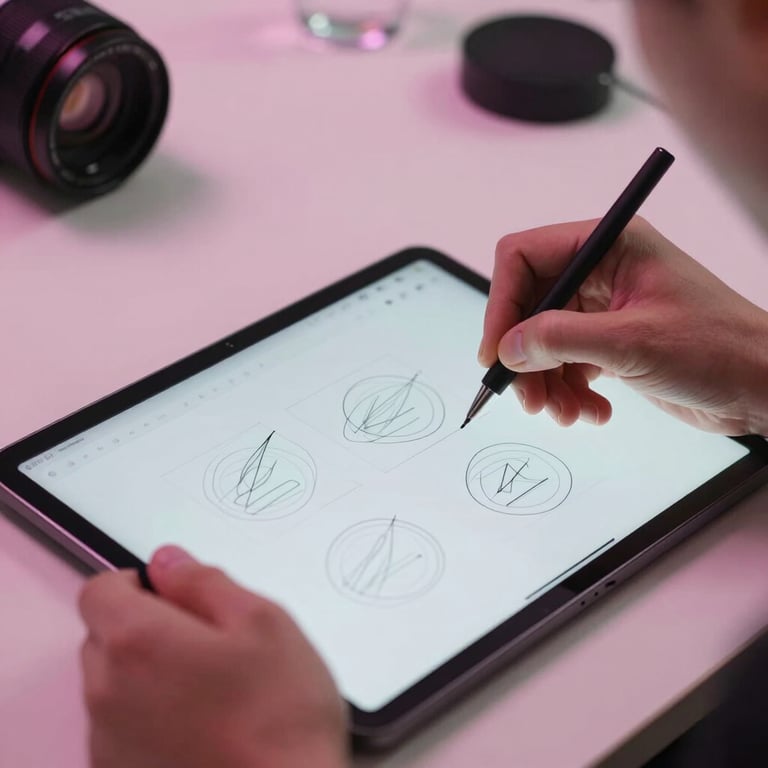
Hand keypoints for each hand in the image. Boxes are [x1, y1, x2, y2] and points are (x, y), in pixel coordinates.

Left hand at [79, 547, 348, 767]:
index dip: (136, 582)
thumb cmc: (280, 711)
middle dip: (144, 625)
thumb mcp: (262, 620)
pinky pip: (118, 726)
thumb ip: (205, 582)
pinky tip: (197, 725)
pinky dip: (145, 715)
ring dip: (144, 672)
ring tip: (207, 688)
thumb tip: (167, 562)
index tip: (174, 595)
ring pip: (110, 682)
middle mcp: (106, 691)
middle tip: (206, 641)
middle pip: (103, 635)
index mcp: (137, 642)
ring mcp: (108, 740)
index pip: (99, 589)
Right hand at [478, 217, 767, 434]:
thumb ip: (560, 339)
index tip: (496, 352)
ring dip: (545, 383)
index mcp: (607, 245)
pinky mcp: (608, 342)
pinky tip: (592, 412)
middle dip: (524, 357)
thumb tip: (506, 348)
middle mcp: (600, 271)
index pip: (524, 258)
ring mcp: (603, 309)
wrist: (762, 386)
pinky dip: (568, 393)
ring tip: (565, 414)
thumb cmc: (718, 348)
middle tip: (527, 398)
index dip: (502, 304)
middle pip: (528, 307)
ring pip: (541, 342)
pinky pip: (564, 365)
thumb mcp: (632, 342)